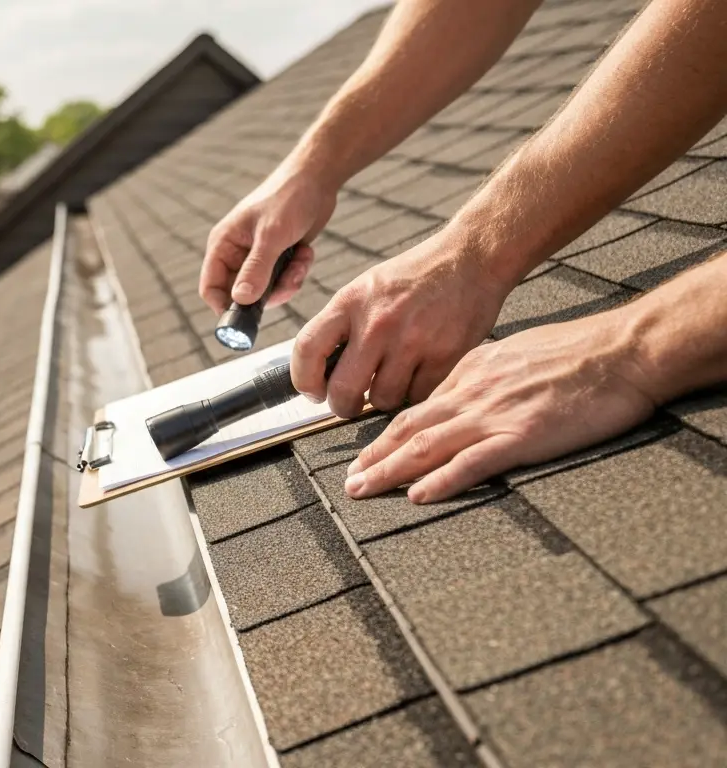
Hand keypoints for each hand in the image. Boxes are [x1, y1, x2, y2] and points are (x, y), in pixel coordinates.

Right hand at [200, 165, 337, 314]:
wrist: (317, 178)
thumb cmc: (289, 197)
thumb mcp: (272, 235)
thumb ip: (256, 269)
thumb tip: (241, 300)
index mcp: (224, 244)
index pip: (210, 286)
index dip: (223, 307)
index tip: (245, 320)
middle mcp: (237, 253)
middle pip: (241, 293)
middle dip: (267, 294)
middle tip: (286, 285)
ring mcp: (258, 256)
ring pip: (266, 290)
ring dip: (286, 282)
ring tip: (300, 261)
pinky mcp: (278, 256)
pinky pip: (283, 280)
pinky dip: (297, 271)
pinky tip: (305, 253)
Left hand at [291, 232, 510, 417]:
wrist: (470, 257)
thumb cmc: (414, 276)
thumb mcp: (366, 288)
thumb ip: (342, 325)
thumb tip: (319, 370)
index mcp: (350, 302)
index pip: (307, 349)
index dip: (303, 380)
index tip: (313, 392)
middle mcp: (377, 323)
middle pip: (343, 390)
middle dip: (343, 405)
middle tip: (350, 403)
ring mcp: (412, 341)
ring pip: (382, 400)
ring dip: (384, 398)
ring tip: (391, 379)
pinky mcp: (445, 355)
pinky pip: (418, 396)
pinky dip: (415, 394)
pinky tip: (418, 375)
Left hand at [342, 313, 657, 503]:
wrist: (622, 350)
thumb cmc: (579, 353)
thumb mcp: (516, 354)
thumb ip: (486, 377)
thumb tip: (463, 398)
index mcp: (472, 371)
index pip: (419, 407)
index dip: (386, 434)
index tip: (366, 454)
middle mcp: (473, 392)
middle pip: (409, 427)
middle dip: (374, 456)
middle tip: (349, 481)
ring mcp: (495, 414)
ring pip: (427, 446)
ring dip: (390, 471)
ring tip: (363, 491)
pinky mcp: (522, 436)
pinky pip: (473, 462)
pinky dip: (442, 480)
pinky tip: (418, 496)